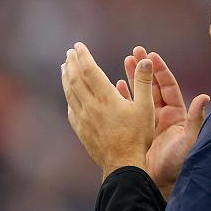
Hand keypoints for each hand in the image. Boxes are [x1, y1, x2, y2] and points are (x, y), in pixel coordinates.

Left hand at [61, 42, 155, 179]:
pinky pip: (71, 108)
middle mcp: (90, 106)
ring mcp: (83, 119)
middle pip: (76, 79)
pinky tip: (70, 94)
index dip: (83, 56)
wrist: (122, 165)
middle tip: (70, 53)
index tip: (78, 46)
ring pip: (70, 93)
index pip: (89, 70)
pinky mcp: (81, 130)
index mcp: (106, 98)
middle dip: (72, 63)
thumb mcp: (146, 107)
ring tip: (65, 68)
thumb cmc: (137, 136)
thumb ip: (144, 82)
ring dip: (66, 78)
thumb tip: (145, 60)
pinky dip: (69, 96)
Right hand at [116, 47, 209, 198]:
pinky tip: (115, 85)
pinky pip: (129, 108)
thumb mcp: (188, 142)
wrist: (159, 184)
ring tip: (125, 61)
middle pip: (152, 85)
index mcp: (176, 114)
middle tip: (135, 51)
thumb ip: (195, 120)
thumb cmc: (177, 166)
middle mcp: (162, 115)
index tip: (152, 55)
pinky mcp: (136, 129)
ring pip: (140, 93)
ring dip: (133, 77)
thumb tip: (204, 97)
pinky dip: (123, 96)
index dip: (160, 70)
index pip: (167, 86)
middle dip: (145, 68)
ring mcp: (148, 121)